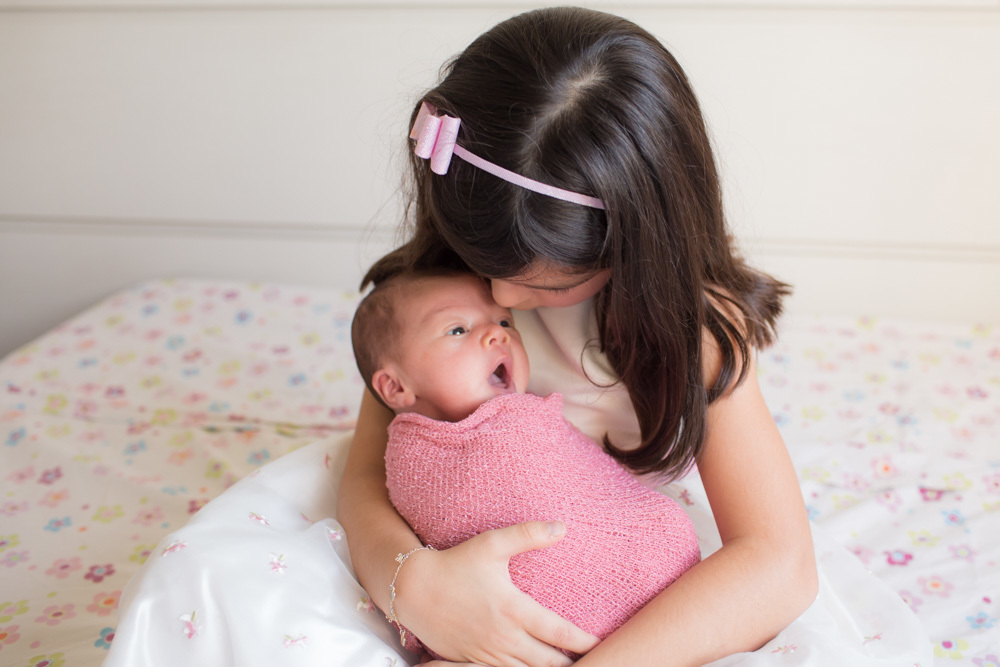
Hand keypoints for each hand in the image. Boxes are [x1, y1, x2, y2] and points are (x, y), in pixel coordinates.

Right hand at [394, 521, 598, 666]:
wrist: (412, 589)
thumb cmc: (455, 563)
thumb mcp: (491, 543)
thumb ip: (527, 534)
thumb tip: (562, 527)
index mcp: (513, 609)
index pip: (558, 633)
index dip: (583, 641)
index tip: (600, 642)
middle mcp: (503, 637)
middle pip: (548, 662)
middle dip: (570, 663)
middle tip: (592, 659)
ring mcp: (486, 654)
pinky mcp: (472, 662)